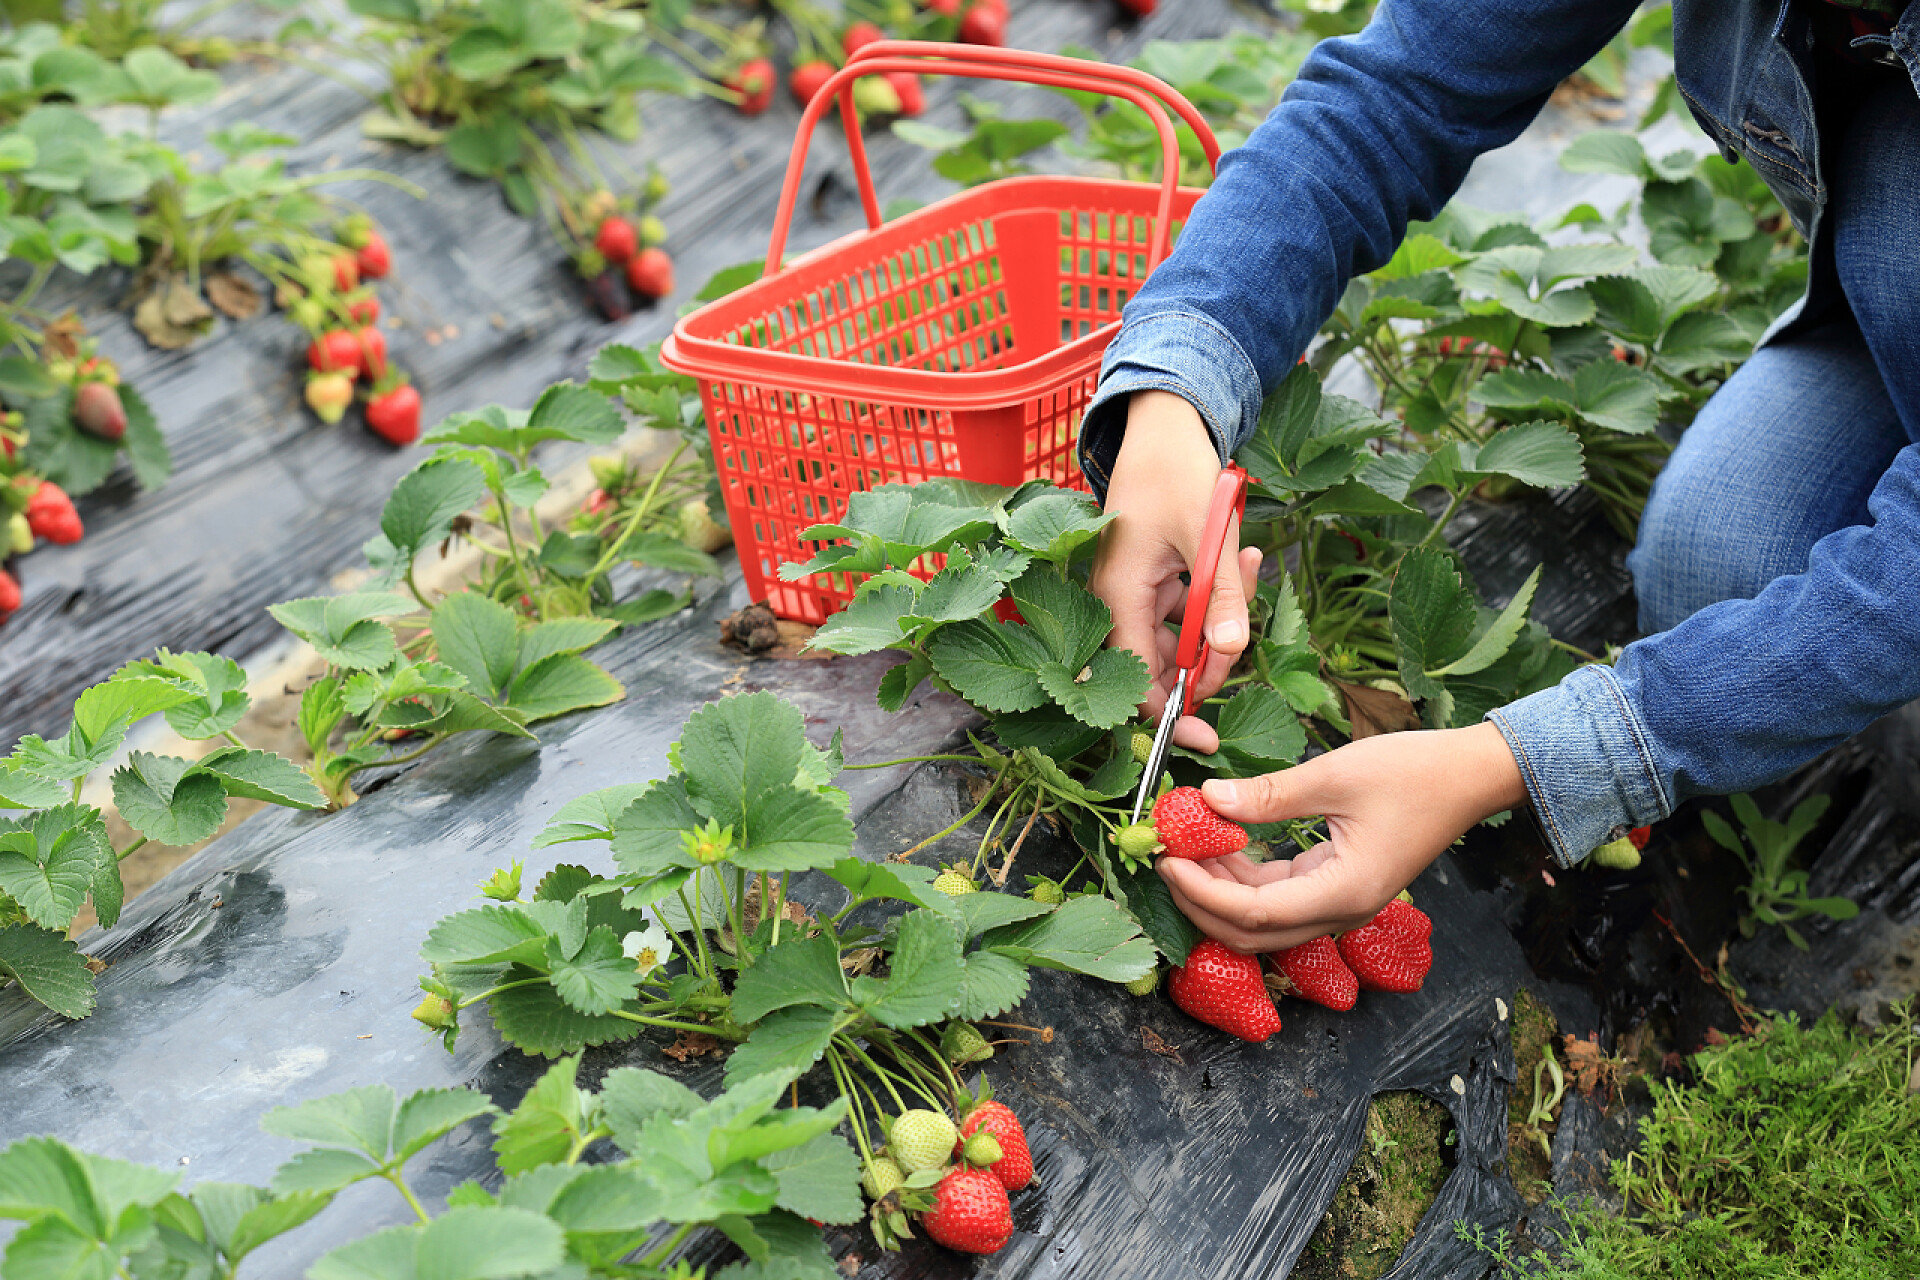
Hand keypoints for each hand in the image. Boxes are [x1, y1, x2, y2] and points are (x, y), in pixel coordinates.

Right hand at [1089, 391, 1261, 753]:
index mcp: (1118, 593)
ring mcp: (1136, 590)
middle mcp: (1119, 598)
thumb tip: (1231, 649)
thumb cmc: (1176, 468)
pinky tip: (1244, 557)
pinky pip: (1187, 610)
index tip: (1208, 738)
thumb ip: (1221, 594)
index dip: (1171, 714)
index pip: (1137, 680)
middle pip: (1165, 664)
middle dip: (1214, 654)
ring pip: (1184, 638)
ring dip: (1222, 617)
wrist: (1164, 421)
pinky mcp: (1153, 579)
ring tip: (1249, 563)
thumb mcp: (1209, 532)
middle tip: (1245, 624)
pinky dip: (1217, 595)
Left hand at [1157, 722, 1527, 951]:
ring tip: (1183, 846)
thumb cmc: (1415, 772)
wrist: (1470, 777)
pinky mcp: (1337, 885)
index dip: (1201, 893)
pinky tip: (1218, 844)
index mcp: (1344, 892)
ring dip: (1219, 890)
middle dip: (1200, 902)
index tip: (1166, 861)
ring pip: (1263, 919)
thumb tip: (1208, 800)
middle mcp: (1340, 910)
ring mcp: (1339, 902)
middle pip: (1252, 932)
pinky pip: (1279, 896)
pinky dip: (1243, 877)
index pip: (1254, 913)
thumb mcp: (1334, 775)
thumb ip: (1269, 795)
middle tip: (1163, 859)